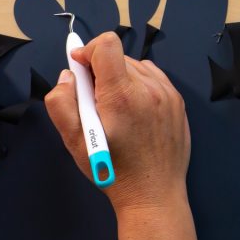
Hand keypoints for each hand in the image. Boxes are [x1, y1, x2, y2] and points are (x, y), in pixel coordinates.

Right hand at [44, 32, 190, 212]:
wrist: (153, 195)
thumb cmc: (113, 171)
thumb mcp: (74, 142)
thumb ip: (61, 103)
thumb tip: (69, 76)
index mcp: (122, 95)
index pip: (107, 45)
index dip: (88, 51)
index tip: (80, 69)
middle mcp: (149, 89)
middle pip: (119, 57)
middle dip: (101, 71)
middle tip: (95, 101)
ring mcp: (168, 95)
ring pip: (137, 66)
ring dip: (121, 78)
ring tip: (115, 109)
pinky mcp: (178, 103)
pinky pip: (154, 79)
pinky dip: (140, 86)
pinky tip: (133, 111)